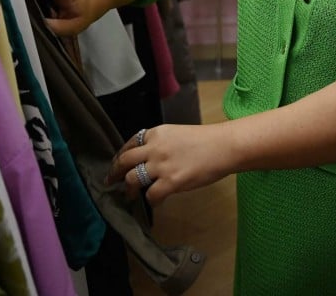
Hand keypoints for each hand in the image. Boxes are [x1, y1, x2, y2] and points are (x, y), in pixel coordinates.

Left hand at [106, 123, 231, 205]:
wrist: (224, 146)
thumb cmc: (206, 140)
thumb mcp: (177, 135)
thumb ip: (161, 144)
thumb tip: (151, 160)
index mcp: (155, 134)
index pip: (130, 144)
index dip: (120, 156)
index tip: (116, 165)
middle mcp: (154, 148)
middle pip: (124, 161)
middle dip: (115, 173)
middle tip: (111, 182)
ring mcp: (161, 165)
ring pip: (132, 179)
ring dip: (129, 189)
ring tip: (130, 195)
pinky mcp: (171, 182)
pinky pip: (151, 195)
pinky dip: (151, 200)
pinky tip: (155, 202)